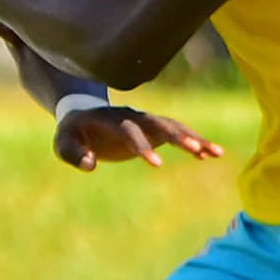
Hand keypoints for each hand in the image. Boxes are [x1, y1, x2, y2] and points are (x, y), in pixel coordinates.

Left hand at [54, 105, 223, 172]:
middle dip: (179, 137)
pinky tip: (210, 154)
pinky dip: (193, 141)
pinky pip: (177, 133)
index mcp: (110, 119)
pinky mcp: (153, 128)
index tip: (157, 166)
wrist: (83, 114)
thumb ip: (73, 154)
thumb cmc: (71, 132)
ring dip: (194, 138)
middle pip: (159, 124)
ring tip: (217, 153)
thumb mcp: (63, 143)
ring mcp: (145, 120)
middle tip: (199, 151)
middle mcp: (132, 116)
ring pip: (173, 126)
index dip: (143, 147)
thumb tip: (90, 165)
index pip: (130, 131)